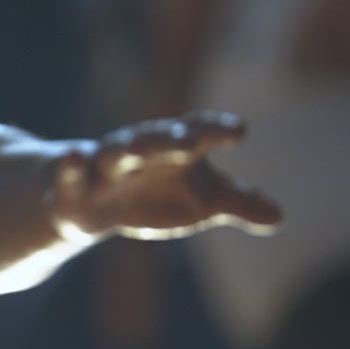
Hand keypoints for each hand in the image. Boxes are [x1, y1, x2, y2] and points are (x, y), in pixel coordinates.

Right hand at [50, 111, 281, 240]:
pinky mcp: (73, 185)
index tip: (240, 131)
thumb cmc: (156, 193)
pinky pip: (69, 175)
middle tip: (189, 140)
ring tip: (132, 146)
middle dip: (169, 138)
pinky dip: (70, 167)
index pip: (200, 132)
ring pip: (114, 153)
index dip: (217, 130)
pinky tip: (72, 157)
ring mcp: (105, 166)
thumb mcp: (201, 200)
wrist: (94, 201)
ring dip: (123, 148)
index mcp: (176, 148)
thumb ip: (237, 204)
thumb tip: (279, 217)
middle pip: (157, 140)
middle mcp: (142, 150)